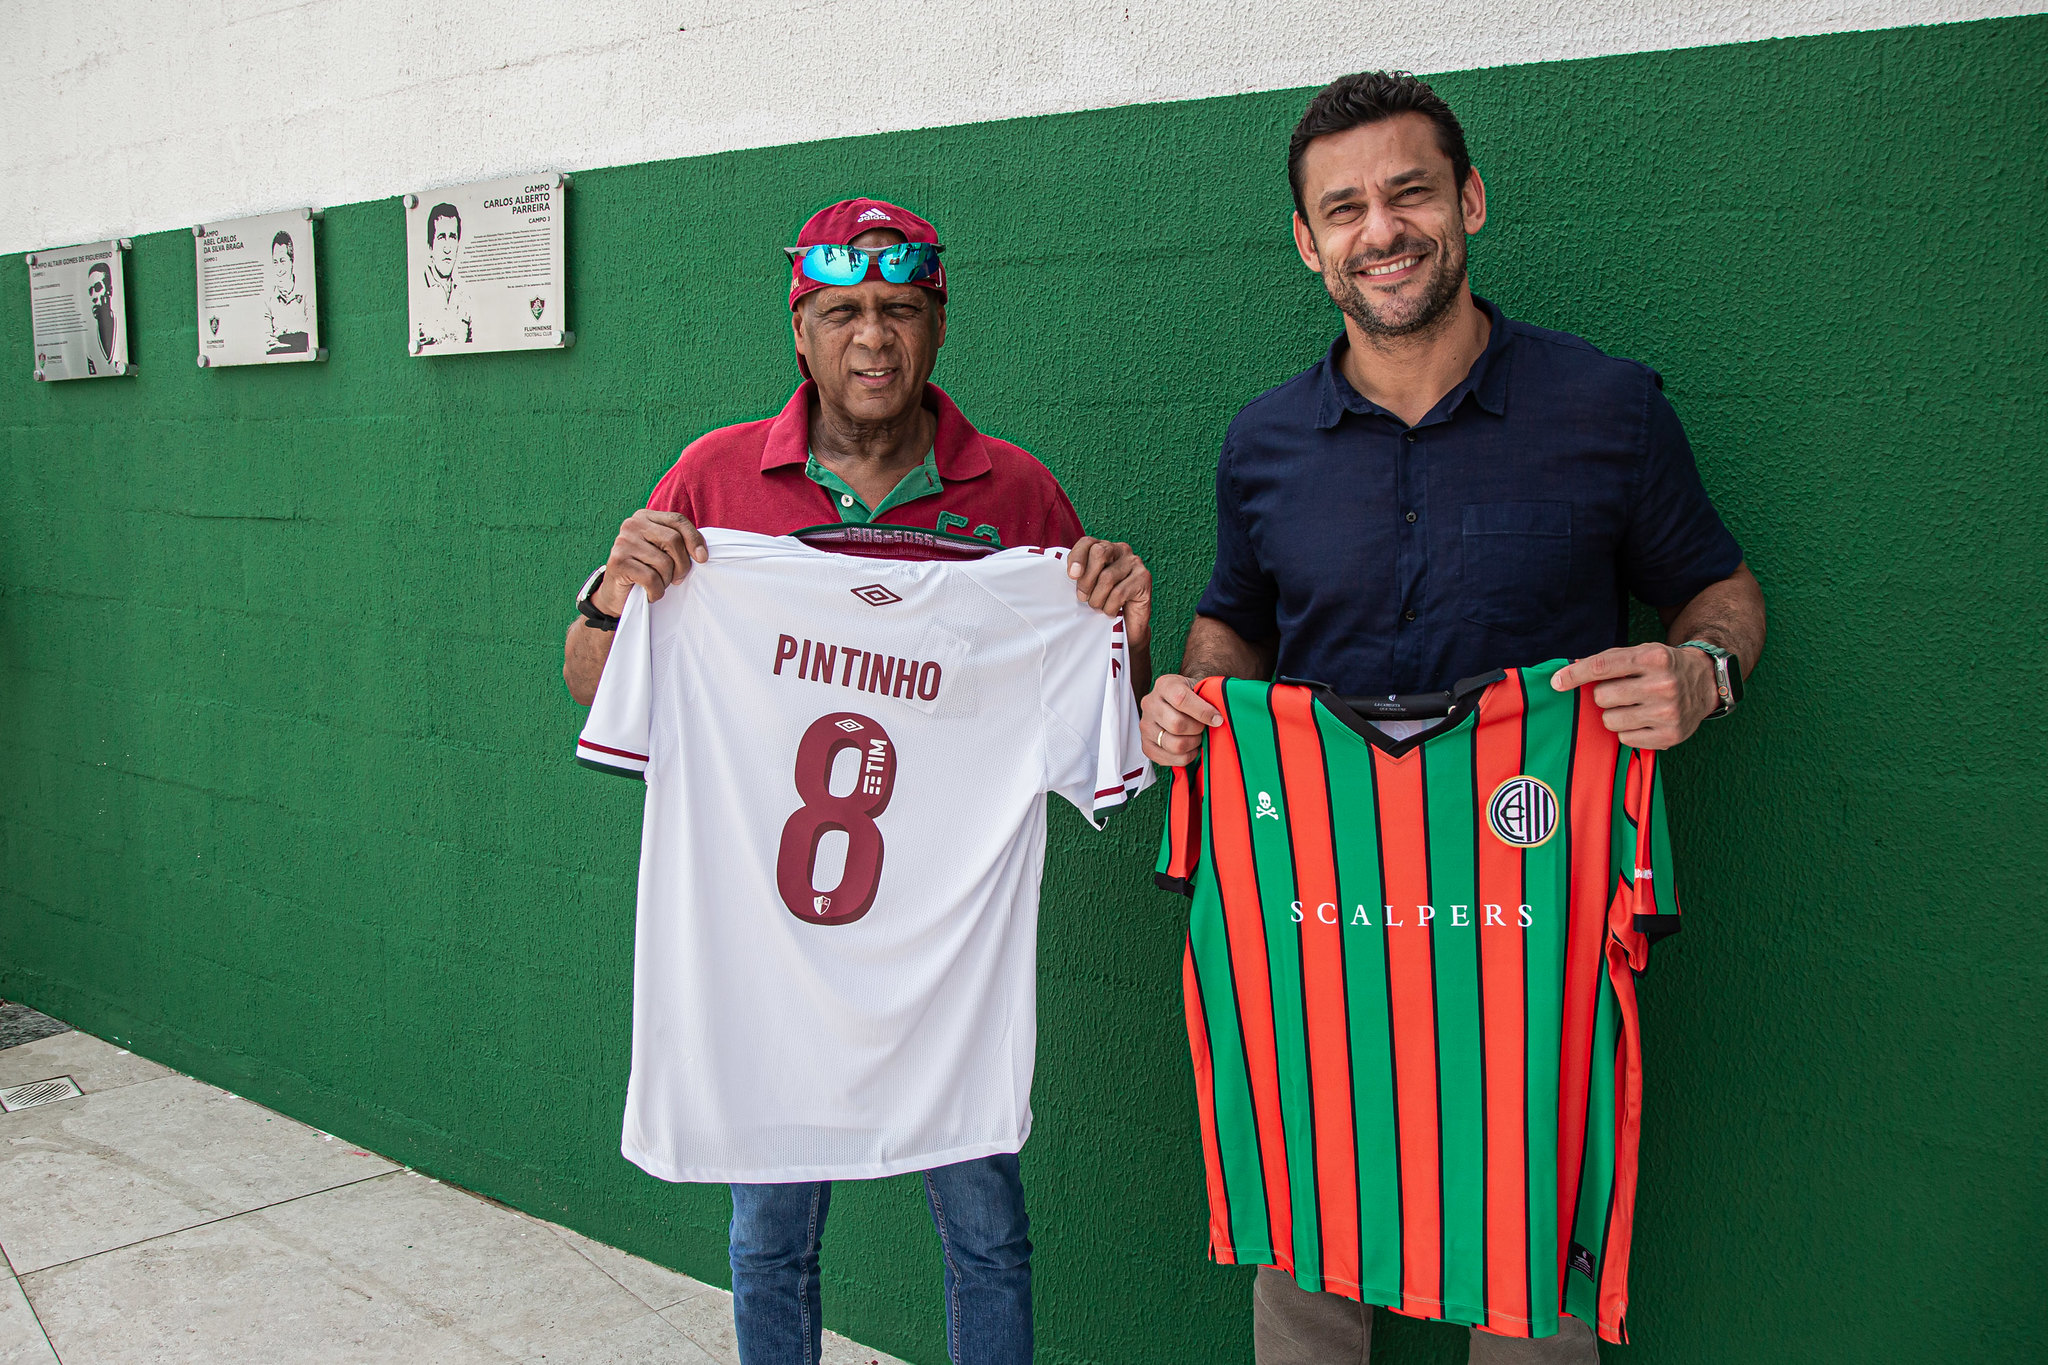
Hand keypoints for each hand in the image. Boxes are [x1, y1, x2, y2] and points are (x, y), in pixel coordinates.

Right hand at [593, 509, 707, 614]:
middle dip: (682, 565)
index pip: (678, 520)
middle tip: (676, 579)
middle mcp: (632, 525)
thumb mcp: (663, 551)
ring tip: (658, 584)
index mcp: (645, 517)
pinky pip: (651, 578)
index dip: (695, 539)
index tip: (703, 558)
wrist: (616, 593)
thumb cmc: (645, 570)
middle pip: (673, 540)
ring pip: (664, 562)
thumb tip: (701, 554)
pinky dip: (656, 591)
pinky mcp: (618, 562)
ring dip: (666, 581)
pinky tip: (650, 593)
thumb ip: (678, 544)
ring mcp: (623, 542)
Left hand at [1066, 536, 1152, 646]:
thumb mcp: (1088, 585)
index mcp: (1105, 547)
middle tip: (1084, 597)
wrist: (1129, 623)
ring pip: (1107, 577)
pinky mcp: (1144, 578)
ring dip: (1097, 599)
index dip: (1077, 557)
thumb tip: (1072, 573)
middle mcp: (1121, 550)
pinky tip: (1111, 611)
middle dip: (1086, 580)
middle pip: (1099, 553)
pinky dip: (1110, 607)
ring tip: (1098, 607)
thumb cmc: (1105, 601)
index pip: (1087, 542)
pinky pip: (1119, 593)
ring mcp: (1134, 562)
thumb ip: (1079, 575)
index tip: (1072, 576)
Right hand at [1139, 673, 1222, 766]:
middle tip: (1204, 727)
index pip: (1181, 699)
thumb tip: (1219, 719)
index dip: (1203, 712)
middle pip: (1177, 724)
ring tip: (1197, 737)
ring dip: (1193, 744)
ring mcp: (1145, 726)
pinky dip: (1185, 757)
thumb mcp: (1201, 687)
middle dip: (1198, 729)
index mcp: (1164, 685)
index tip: (1217, 719)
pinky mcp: (1146, 745)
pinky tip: (1190, 748)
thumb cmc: (1194, 696)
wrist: (1180, 702)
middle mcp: (1150, 704)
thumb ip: (1210, 698)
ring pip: (1174, 744)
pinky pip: (1169, 759)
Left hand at [1551, 642, 1717, 749]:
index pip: (1602, 667)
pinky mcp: (1670, 736)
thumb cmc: (1663, 666)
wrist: (1706, 682)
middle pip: (1602, 697)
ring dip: (1614, 714)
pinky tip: (1644, 720)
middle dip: (1604, 695)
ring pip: (1611, 721)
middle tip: (1621, 692)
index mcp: (1653, 658)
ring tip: (1634, 706)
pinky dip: (1628, 731)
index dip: (1575, 675)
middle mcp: (1663, 684)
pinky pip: (1625, 739)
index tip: (1556, 682)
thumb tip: (1567, 674)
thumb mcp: (1641, 652)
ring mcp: (1668, 712)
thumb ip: (1607, 661)